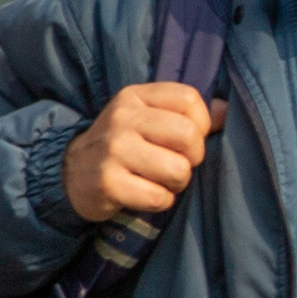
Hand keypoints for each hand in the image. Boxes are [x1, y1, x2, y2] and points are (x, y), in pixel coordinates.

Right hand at [64, 81, 212, 225]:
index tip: (186, 140)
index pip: (189, 98)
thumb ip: (186, 113)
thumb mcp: (147, 119)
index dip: (201, 124)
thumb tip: (227, 111)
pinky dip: (160, 201)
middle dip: (192, 158)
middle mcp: (123, 117)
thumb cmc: (122, 146)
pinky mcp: (108, 182)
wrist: (69, 173)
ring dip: (176, 184)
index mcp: (135, 96)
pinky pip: (159, 197)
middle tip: (175, 165)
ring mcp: (113, 149)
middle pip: (189, 135)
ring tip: (159, 181)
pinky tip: (144, 194)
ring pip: (178, 170)